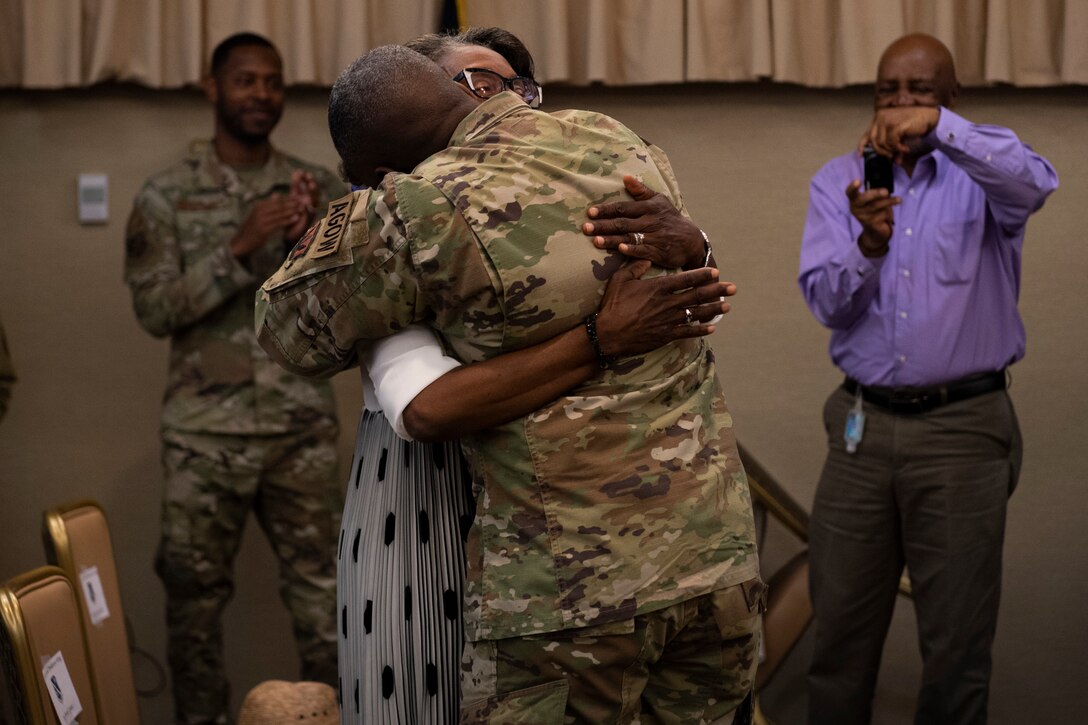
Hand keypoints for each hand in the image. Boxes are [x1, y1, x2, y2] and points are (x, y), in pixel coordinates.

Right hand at [230, 195, 303, 257]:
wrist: (241, 243)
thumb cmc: (253, 229)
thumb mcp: (258, 215)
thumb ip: (268, 206)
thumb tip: (276, 195)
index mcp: (259, 206)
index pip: (277, 200)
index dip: (289, 198)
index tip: (300, 197)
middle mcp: (259, 211)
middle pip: (279, 205)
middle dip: (293, 203)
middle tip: (304, 201)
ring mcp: (261, 220)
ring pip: (280, 213)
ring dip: (292, 210)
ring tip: (302, 208)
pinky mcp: (263, 230)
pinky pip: (278, 223)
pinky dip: (288, 220)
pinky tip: (296, 218)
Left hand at [285, 170, 319, 241]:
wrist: (289, 236)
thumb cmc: (288, 221)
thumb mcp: (285, 208)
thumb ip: (282, 200)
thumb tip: (276, 193)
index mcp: (300, 199)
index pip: (301, 187)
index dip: (300, 179)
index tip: (298, 171)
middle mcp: (307, 204)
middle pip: (311, 191)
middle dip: (310, 182)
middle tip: (308, 175)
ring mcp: (310, 211)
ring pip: (314, 200)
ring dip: (313, 192)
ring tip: (311, 184)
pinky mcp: (309, 220)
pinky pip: (310, 212)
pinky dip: (309, 207)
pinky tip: (306, 201)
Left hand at [583, 175, 706, 269]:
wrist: (691, 240)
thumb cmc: (669, 218)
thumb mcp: (659, 200)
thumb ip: (641, 191)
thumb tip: (625, 178)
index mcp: (648, 207)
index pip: (623, 208)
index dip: (606, 210)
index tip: (590, 212)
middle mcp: (650, 221)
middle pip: (623, 223)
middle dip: (603, 225)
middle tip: (586, 227)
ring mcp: (654, 237)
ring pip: (629, 237)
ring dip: (612, 239)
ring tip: (595, 241)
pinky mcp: (658, 252)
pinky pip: (643, 250)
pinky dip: (632, 249)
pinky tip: (620, 248)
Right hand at [594, 260, 734, 357]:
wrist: (608, 334)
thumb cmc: (612, 306)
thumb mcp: (620, 280)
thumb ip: (635, 267)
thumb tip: (646, 257)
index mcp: (658, 287)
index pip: (686, 279)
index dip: (703, 275)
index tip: (715, 272)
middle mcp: (667, 303)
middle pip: (698, 295)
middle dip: (717, 290)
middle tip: (733, 287)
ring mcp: (668, 320)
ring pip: (697, 313)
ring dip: (714, 309)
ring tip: (727, 306)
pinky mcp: (666, 335)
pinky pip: (688, 331)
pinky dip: (701, 330)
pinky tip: (712, 328)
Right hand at [845, 179, 898, 255]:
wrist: (875, 232)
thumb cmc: (874, 212)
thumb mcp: (873, 201)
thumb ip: (876, 194)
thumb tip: (885, 190)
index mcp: (855, 200)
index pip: (850, 193)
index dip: (852, 187)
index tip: (858, 181)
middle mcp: (856, 208)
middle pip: (863, 198)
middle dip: (875, 194)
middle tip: (886, 191)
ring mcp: (863, 217)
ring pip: (876, 206)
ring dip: (889, 202)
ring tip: (898, 200)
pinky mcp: (871, 224)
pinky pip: (882, 214)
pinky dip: (889, 213)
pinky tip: (889, 215)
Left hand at [858, 107, 939, 162]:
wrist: (928, 118)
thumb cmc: (913, 125)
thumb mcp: (899, 136)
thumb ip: (893, 146)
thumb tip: (893, 162)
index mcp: (879, 118)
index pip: (867, 134)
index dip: (862, 145)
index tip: (861, 155)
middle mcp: (880, 117)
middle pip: (873, 141)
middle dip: (881, 152)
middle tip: (891, 156)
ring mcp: (887, 120)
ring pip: (882, 143)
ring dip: (891, 150)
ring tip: (901, 150)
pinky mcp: (895, 125)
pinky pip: (891, 143)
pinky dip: (898, 148)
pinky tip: (905, 148)